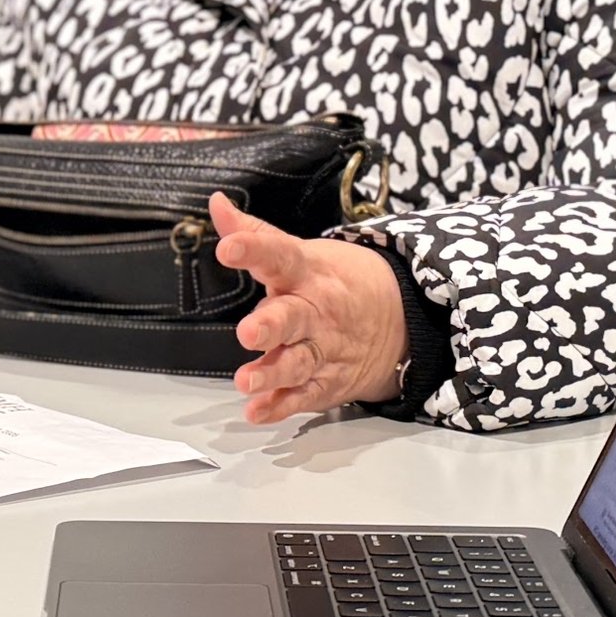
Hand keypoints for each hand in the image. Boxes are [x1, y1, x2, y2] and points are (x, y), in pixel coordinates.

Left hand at [216, 192, 409, 423]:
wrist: (399, 317)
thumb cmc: (336, 281)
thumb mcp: (301, 252)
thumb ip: (254, 234)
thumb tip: (216, 204)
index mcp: (307, 272)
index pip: (278, 255)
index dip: (253, 250)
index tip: (228, 248)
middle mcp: (315, 311)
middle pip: (292, 317)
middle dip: (270, 325)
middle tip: (248, 332)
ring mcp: (323, 349)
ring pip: (297, 363)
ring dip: (272, 374)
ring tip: (246, 382)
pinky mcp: (326, 382)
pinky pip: (304, 397)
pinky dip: (281, 407)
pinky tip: (259, 412)